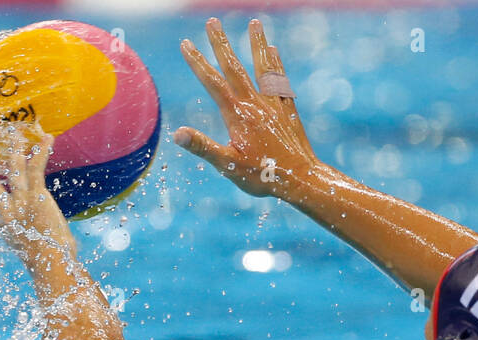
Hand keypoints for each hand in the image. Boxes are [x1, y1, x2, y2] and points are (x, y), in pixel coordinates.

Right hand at [0, 126, 76, 271]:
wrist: (49, 263)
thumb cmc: (45, 263)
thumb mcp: (29, 252)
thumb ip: (25, 242)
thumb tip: (27, 243)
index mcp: (5, 225)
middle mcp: (8, 210)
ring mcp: (21, 200)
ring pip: (14, 168)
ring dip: (15, 149)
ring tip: (16, 132)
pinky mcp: (36, 195)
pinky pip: (36, 168)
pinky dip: (42, 152)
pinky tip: (47, 138)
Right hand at [174, 18, 319, 198]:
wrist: (300, 179)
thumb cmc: (263, 176)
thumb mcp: (228, 165)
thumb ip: (203, 147)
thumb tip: (177, 134)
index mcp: (236, 115)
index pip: (212, 83)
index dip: (198, 62)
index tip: (186, 43)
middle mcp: (254, 104)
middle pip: (234, 67)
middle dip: (221, 44)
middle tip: (212, 21)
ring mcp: (272, 104)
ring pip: (262, 67)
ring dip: (256, 44)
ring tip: (254, 22)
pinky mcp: (287, 110)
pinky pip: (279, 80)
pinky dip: (275, 64)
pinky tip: (273, 50)